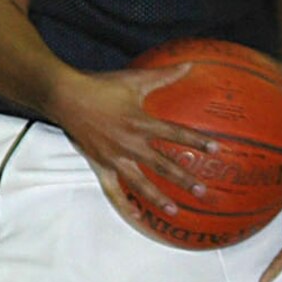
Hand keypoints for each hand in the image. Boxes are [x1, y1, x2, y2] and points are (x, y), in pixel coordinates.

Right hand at [56, 64, 215, 225]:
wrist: (66, 97)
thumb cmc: (100, 86)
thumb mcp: (135, 79)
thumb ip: (164, 75)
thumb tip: (190, 64)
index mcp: (140, 123)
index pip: (175, 134)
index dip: (196, 141)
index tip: (216, 150)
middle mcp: (130, 144)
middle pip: (162, 166)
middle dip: (183, 179)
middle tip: (202, 192)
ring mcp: (114, 158)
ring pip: (139, 183)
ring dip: (158, 198)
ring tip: (174, 210)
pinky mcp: (100, 165)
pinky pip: (113, 190)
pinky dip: (124, 205)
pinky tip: (136, 216)